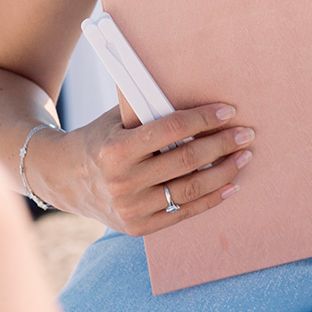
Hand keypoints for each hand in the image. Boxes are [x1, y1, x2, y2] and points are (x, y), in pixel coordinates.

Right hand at [33, 103, 253, 235]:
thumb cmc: (101, 137)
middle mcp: (122, 182)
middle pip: (186, 160)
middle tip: (246, 134)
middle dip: (222, 145)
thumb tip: (193, 84)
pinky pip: (183, 213)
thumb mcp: (118, 118)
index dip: (204, 119)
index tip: (229, 111)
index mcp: (116, 150)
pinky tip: (231, 185)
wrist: (64, 178)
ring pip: (190, 189)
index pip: (171, 129)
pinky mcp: (138, 228)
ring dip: (224, 172)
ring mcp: (130, 209)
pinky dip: (211, 199)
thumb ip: (149, 108)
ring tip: (244, 157)